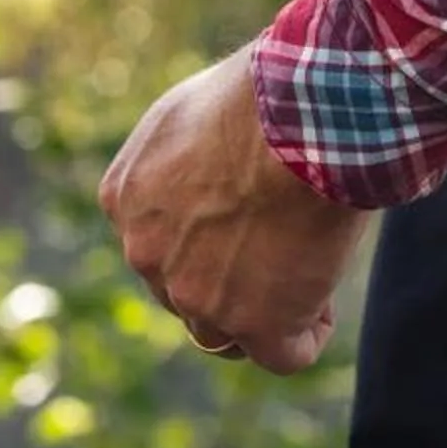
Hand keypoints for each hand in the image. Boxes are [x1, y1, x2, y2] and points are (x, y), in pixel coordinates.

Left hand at [100, 44, 371, 374]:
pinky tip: (322, 309)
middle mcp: (146, 253)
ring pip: (218, 332)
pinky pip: (280, 355)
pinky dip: (304, 338)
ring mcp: (194, 293)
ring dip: (257, 315)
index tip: (247, 215)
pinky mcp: (251, 320)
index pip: (155, 242)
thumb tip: (207, 172)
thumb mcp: (191, 108)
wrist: (301, 114)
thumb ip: (181, 151)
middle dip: (226, 278)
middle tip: (283, 243)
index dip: (203, 236)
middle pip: (183, 289)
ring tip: (303, 280)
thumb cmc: (263, 92)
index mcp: (124, 199)